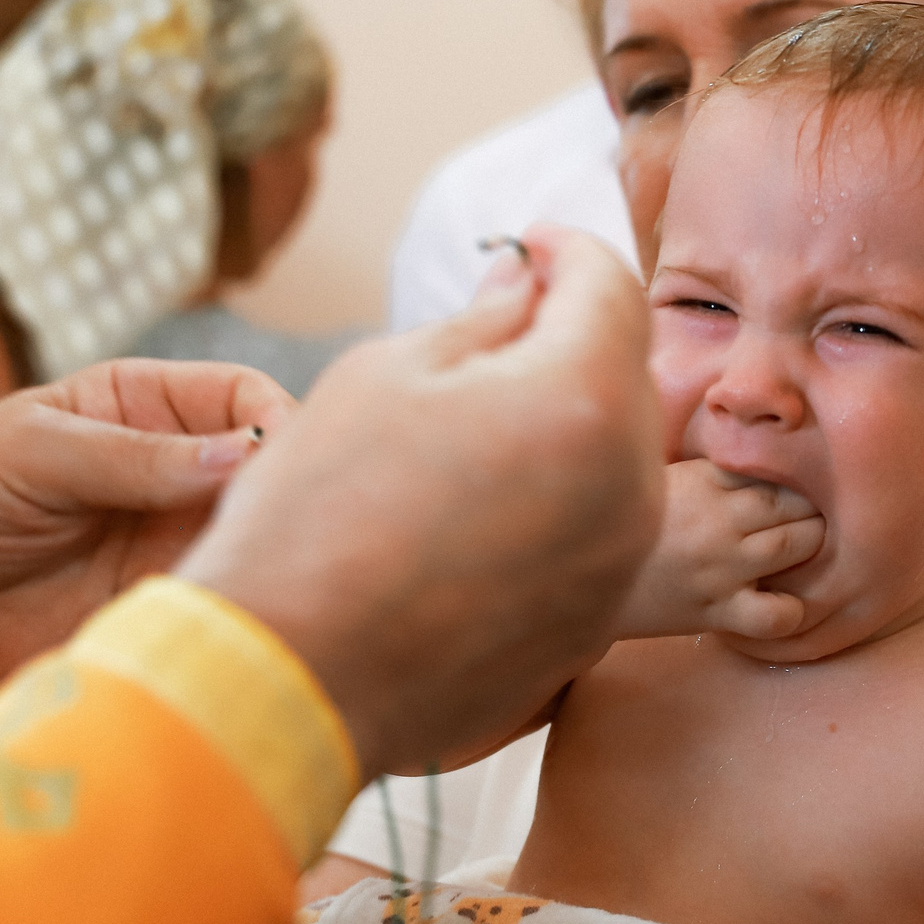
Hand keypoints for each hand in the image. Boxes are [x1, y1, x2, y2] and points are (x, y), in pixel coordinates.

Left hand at [0, 359, 292, 719]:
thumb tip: (245, 452)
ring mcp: (170, 540)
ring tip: (267, 569)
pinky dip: (237, 603)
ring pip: (252, 535)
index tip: (286, 453)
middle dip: (287, 487)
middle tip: (289, 516)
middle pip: (263, 468)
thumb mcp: (33, 453)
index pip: (241, 395)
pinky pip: (218, 599)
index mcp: (142, 406)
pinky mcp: (159, 605)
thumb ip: (136, 456)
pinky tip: (238, 611)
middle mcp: (172, 471)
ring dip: (267, 549)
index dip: (275, 417)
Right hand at [179, 227, 661, 777]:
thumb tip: (529, 284)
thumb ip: (484, 321)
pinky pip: (595, 532)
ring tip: (474, 425)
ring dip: (566, 421)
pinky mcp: (594, 622)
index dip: (569, 250)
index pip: (613, 285)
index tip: (532, 247)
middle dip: (573, 336)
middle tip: (501, 326)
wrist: (292, 676)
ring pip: (616, 457)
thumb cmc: (319, 513)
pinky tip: (476, 507)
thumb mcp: (389, 376)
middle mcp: (631, 484)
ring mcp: (620, 563)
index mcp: (583, 400)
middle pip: (625, 372)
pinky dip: (556, 500)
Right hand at [614, 459, 822, 639]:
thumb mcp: (666, 480)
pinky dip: (790, 610)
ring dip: (810, 543)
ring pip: (792, 545)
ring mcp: (720, 567)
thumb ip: (712, 471)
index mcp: (703, 480)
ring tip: (807, 545)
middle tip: (812, 516)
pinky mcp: (717, 610)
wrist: (582, 581)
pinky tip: (786, 601)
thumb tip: (756, 450)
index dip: (793, 479)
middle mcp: (717, 520)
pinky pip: (774, 614)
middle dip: (809, 509)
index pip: (769, 472)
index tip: (800, 486)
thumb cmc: (627, 527)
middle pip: (790, 504)